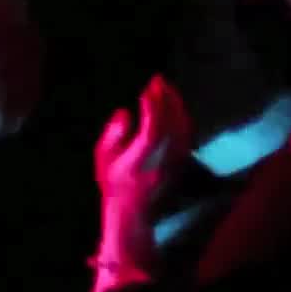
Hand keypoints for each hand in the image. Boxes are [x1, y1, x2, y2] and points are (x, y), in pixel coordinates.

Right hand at [95, 76, 191, 212]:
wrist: (134, 211)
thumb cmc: (114, 182)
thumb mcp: (103, 158)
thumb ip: (113, 134)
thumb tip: (124, 112)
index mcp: (140, 160)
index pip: (151, 130)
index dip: (151, 109)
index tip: (146, 90)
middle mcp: (162, 160)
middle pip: (170, 124)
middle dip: (165, 98)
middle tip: (157, 80)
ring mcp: (175, 161)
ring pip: (182, 127)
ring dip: (176, 104)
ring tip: (167, 87)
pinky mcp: (182, 161)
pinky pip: (187, 133)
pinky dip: (182, 114)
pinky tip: (176, 105)